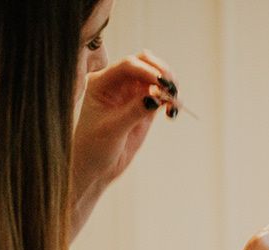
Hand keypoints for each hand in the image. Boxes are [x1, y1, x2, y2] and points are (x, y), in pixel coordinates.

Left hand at [71, 51, 179, 237]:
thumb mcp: (112, 130)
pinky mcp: (144, 108)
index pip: (128, 65)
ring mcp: (132, 95)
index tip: (160, 84)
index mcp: (101, 82)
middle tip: (171, 89)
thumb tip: (156, 96)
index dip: (147, 71)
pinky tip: (172, 112)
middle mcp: (117, 84)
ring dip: (169, 86)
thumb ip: (133, 111)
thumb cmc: (94, 148)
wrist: (96, 168)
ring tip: (174, 103)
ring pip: (156, 78)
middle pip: (145, 63)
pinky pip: (162, 97)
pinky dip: (171, 101)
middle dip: (161, 72)